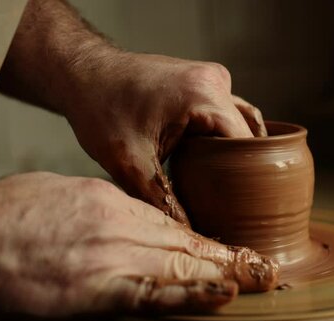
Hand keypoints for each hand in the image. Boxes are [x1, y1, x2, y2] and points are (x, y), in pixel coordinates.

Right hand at [0, 172, 277, 318]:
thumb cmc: (6, 216)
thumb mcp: (63, 195)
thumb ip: (100, 211)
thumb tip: (125, 224)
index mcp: (110, 202)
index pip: (171, 223)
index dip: (206, 239)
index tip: (231, 249)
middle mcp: (119, 225)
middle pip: (186, 242)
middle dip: (229, 256)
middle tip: (264, 265)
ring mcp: (111, 256)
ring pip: (180, 264)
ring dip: (224, 273)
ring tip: (259, 279)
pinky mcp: (96, 289)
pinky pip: (153, 293)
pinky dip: (190, 293)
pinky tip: (219, 294)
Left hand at [62, 54, 265, 224]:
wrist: (83, 74)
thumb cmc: (101, 110)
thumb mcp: (129, 163)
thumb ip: (160, 201)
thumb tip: (189, 234)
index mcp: (205, 96)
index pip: (247, 144)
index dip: (250, 178)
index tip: (245, 207)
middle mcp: (216, 81)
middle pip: (248, 134)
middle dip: (244, 168)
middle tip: (237, 203)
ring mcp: (211, 78)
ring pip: (240, 123)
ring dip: (235, 152)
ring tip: (227, 185)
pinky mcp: (203, 81)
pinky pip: (227, 113)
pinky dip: (224, 137)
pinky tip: (214, 162)